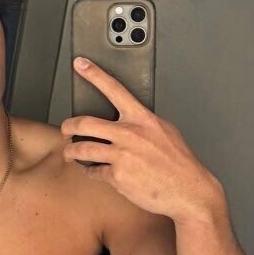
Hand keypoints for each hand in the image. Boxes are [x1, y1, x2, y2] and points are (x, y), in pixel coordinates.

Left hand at [61, 56, 222, 222]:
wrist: (187, 190)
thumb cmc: (179, 163)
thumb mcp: (165, 131)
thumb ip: (144, 123)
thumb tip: (130, 120)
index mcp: (142, 119)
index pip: (114, 89)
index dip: (94, 74)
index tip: (80, 64)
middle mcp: (129, 134)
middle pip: (86, 122)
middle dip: (68, 125)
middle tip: (65, 129)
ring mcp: (121, 155)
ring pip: (83, 148)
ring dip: (71, 151)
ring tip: (69, 153)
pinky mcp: (117, 176)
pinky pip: (94, 171)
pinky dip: (90, 172)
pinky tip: (92, 171)